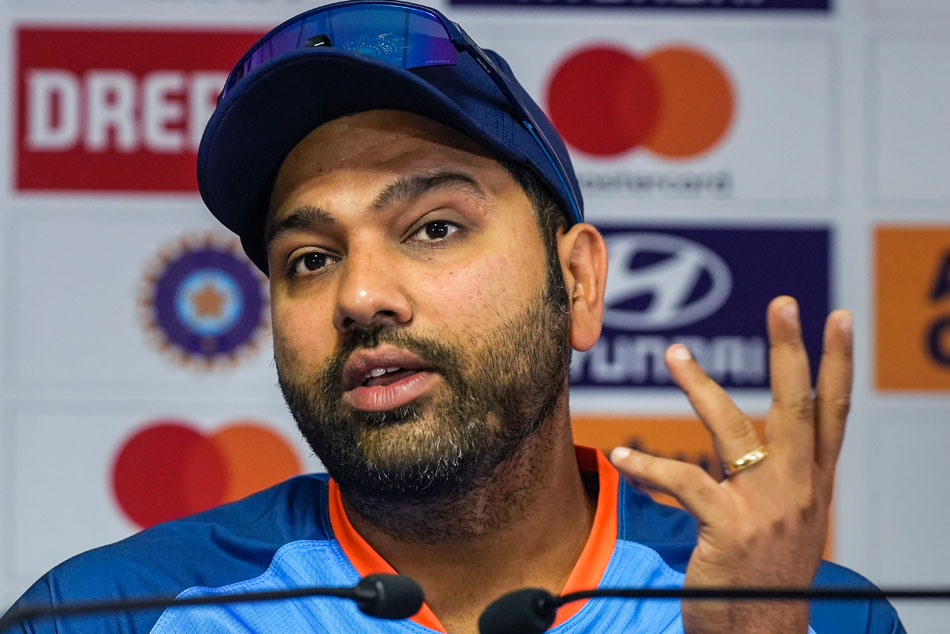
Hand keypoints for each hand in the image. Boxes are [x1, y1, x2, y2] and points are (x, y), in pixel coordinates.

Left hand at [610, 296, 852, 633]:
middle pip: (798, 407)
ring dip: (701, 387)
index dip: (836, 363)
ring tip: (675, 353)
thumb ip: (779, 479)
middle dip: (791, 351)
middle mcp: (798, 489)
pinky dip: (649, 466)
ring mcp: (766, 508)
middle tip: (783, 304)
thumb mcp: (787, 523)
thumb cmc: (766, 579)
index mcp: (813, 483)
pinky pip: (684, 484)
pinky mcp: (729, 529)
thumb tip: (756, 441)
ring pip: (735, 430)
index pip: (832, 412)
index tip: (838, 317)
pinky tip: (625, 455)